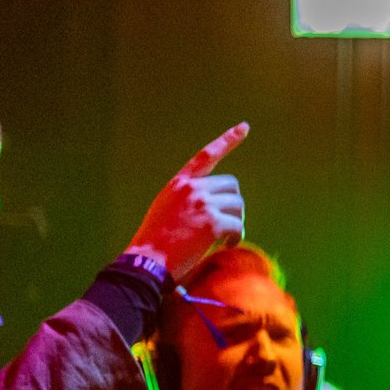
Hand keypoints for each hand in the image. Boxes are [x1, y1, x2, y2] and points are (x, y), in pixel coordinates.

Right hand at [126, 124, 248, 279]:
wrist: (146, 262)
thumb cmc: (155, 243)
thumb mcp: (165, 209)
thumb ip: (186, 199)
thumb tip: (214, 203)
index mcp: (179, 183)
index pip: (206, 156)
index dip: (227, 140)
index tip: (244, 127)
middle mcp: (191, 188)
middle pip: (232, 187)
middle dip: (233, 206)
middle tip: (227, 225)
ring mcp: (202, 203)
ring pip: (238, 205)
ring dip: (236, 222)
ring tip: (224, 238)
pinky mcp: (212, 222)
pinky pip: (238, 225)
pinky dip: (236, 237)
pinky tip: (226, 245)